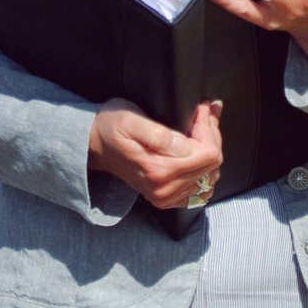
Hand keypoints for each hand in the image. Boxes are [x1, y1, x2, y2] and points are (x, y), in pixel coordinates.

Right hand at [88, 98, 222, 209]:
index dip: (209, 128)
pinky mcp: (166, 199)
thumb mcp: (130, 120)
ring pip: (210, 176)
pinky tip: (197, 153)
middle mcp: (164, 189)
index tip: (202, 109)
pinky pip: (200, 191)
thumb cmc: (111, 127)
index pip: (208, 154)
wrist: (95, 145)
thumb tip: (186, 146)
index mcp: (158, 171)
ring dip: (211, 151)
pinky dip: (205, 171)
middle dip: (212, 136)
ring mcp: (166, 197)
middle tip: (204, 114)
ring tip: (201, 130)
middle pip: (212, 164)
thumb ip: (158, 134)